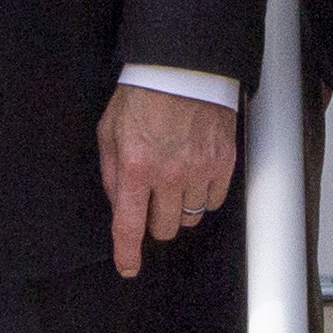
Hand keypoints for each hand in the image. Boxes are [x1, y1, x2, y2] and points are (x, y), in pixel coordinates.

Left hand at [100, 85, 237, 279]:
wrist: (183, 66)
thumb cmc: (143, 94)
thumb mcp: (109, 131)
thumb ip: (111, 173)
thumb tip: (118, 205)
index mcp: (135, 166)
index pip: (129, 226)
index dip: (127, 254)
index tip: (128, 267)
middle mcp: (169, 173)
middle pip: (164, 229)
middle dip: (154, 222)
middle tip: (152, 200)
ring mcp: (200, 169)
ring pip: (190, 218)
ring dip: (179, 208)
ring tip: (175, 181)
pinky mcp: (223, 162)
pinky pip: (213, 201)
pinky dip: (202, 195)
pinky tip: (194, 175)